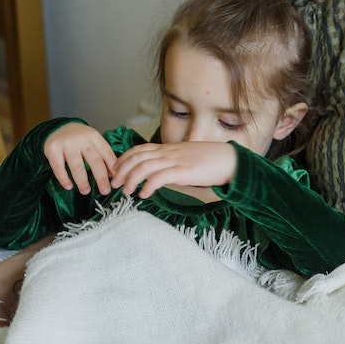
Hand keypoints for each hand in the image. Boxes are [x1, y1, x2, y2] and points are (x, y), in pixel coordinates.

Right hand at [44, 123, 117, 194]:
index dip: (113, 168)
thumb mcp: (93, 143)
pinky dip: (64, 178)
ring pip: (76, 165)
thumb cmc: (79, 139)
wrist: (57, 127)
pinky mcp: (52, 149)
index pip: (107, 153)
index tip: (117, 181)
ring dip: (82, 181)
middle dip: (101, 178)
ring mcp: (67, 144)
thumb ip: (103, 156)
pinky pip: (58, 167)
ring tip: (86, 191)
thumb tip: (114, 175)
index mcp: (94, 137)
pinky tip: (69, 186)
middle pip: (94, 160)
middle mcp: (82, 139)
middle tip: (105, 191)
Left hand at [110, 141, 237, 199]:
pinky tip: (144, 195)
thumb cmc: (209, 160)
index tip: (116, 171)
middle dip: (122, 170)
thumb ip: (172, 162)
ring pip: (145, 166)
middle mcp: (169, 152)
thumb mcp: (186, 157)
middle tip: (115, 184)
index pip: (139, 149)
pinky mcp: (184, 171)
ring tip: (127, 192)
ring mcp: (176, 161)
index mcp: (169, 148)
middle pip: (137, 157)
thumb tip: (159, 174)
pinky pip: (160, 177)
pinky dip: (148, 186)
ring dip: (132, 180)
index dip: (124, 159)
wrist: (229, 160)